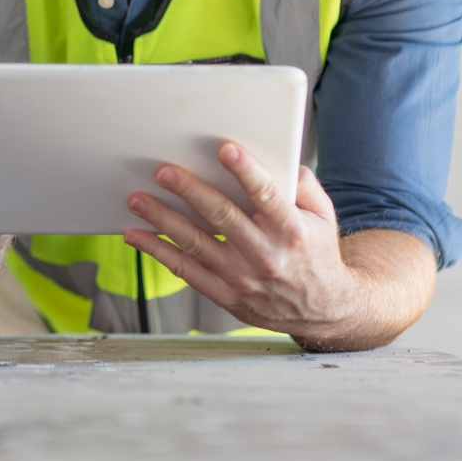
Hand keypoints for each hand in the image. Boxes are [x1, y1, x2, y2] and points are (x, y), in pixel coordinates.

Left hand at [122, 142, 363, 343]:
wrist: (324, 311)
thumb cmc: (317, 254)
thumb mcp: (324, 216)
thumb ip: (303, 185)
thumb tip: (280, 157)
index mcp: (291, 231)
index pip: (267, 196)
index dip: (246, 171)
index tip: (225, 149)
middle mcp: (266, 255)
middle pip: (222, 217)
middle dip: (190, 190)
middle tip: (164, 171)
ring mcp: (243, 278)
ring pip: (195, 244)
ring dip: (163, 219)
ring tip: (138, 199)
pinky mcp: (226, 295)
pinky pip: (185, 271)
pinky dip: (158, 251)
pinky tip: (137, 235)